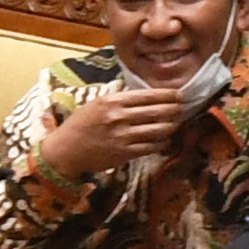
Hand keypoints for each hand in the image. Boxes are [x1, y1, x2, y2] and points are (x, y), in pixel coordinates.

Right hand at [40, 83, 188, 175]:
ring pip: (159, 129)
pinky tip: (165, 140)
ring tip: (176, 123)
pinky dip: (162, 143)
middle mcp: (119, 117)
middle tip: (183, 108)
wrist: (66, 149)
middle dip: (175, 109)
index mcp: (113, 101)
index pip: (148, 95)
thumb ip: (121, 99)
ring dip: (172, 126)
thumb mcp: (98, 103)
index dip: (168, 95)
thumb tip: (146, 95)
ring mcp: (123, 136)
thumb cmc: (81, 124)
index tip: (180, 94)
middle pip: (158, 111)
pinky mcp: (124, 153)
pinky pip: (152, 147)